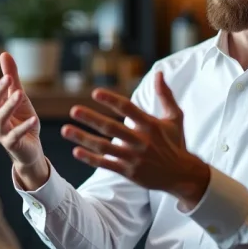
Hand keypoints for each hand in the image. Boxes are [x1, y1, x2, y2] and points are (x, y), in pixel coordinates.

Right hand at [0, 52, 43, 168]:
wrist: (30, 150)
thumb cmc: (23, 121)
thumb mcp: (20, 97)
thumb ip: (12, 78)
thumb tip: (4, 54)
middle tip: (7, 77)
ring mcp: (1, 133)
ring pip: (1, 118)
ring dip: (9, 105)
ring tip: (19, 94)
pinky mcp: (11, 144)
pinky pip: (16, 135)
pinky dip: (24, 126)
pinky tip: (33, 118)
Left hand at [62, 71, 209, 209]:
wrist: (182, 175)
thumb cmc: (176, 143)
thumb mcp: (174, 118)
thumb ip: (165, 95)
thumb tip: (159, 73)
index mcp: (151, 125)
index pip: (128, 109)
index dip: (111, 100)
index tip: (95, 93)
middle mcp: (141, 141)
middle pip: (112, 128)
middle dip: (92, 119)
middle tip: (74, 110)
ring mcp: (134, 158)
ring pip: (104, 147)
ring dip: (83, 138)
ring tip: (65, 130)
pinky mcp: (129, 172)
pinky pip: (106, 164)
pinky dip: (91, 159)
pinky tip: (76, 151)